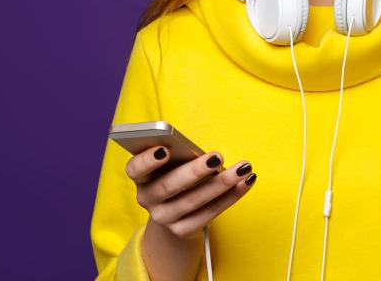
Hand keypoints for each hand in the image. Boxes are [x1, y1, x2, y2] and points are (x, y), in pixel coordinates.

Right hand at [125, 146, 256, 239]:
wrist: (172, 210)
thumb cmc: (175, 172)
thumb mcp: (171, 164)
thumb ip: (180, 156)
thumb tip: (206, 155)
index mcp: (141, 177)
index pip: (135, 169)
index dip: (147, 160)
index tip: (164, 149)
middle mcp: (148, 199)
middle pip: (170, 185)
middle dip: (196, 170)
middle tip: (218, 156)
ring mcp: (164, 217)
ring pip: (194, 200)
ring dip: (222, 183)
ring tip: (243, 168)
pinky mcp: (183, 230)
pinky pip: (209, 213)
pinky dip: (230, 196)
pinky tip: (245, 182)